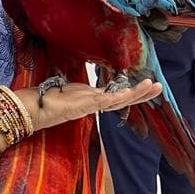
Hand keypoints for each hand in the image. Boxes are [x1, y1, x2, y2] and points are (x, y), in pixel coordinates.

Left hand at [20, 79, 161, 133]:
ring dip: (135, 94)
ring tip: (151, 86)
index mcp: (93, 99)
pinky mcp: (83, 106)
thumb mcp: (69, 90)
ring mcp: (90, 105)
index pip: (119, 95)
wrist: (35, 109)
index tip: (149, 85)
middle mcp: (95, 104)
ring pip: (118, 101)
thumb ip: (78, 89)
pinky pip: (103, 101)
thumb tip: (79, 84)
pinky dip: (117, 97)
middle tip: (159, 87)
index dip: (134, 92)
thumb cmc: (49, 100)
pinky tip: (128, 92)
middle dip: (142, 94)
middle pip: (124, 100)